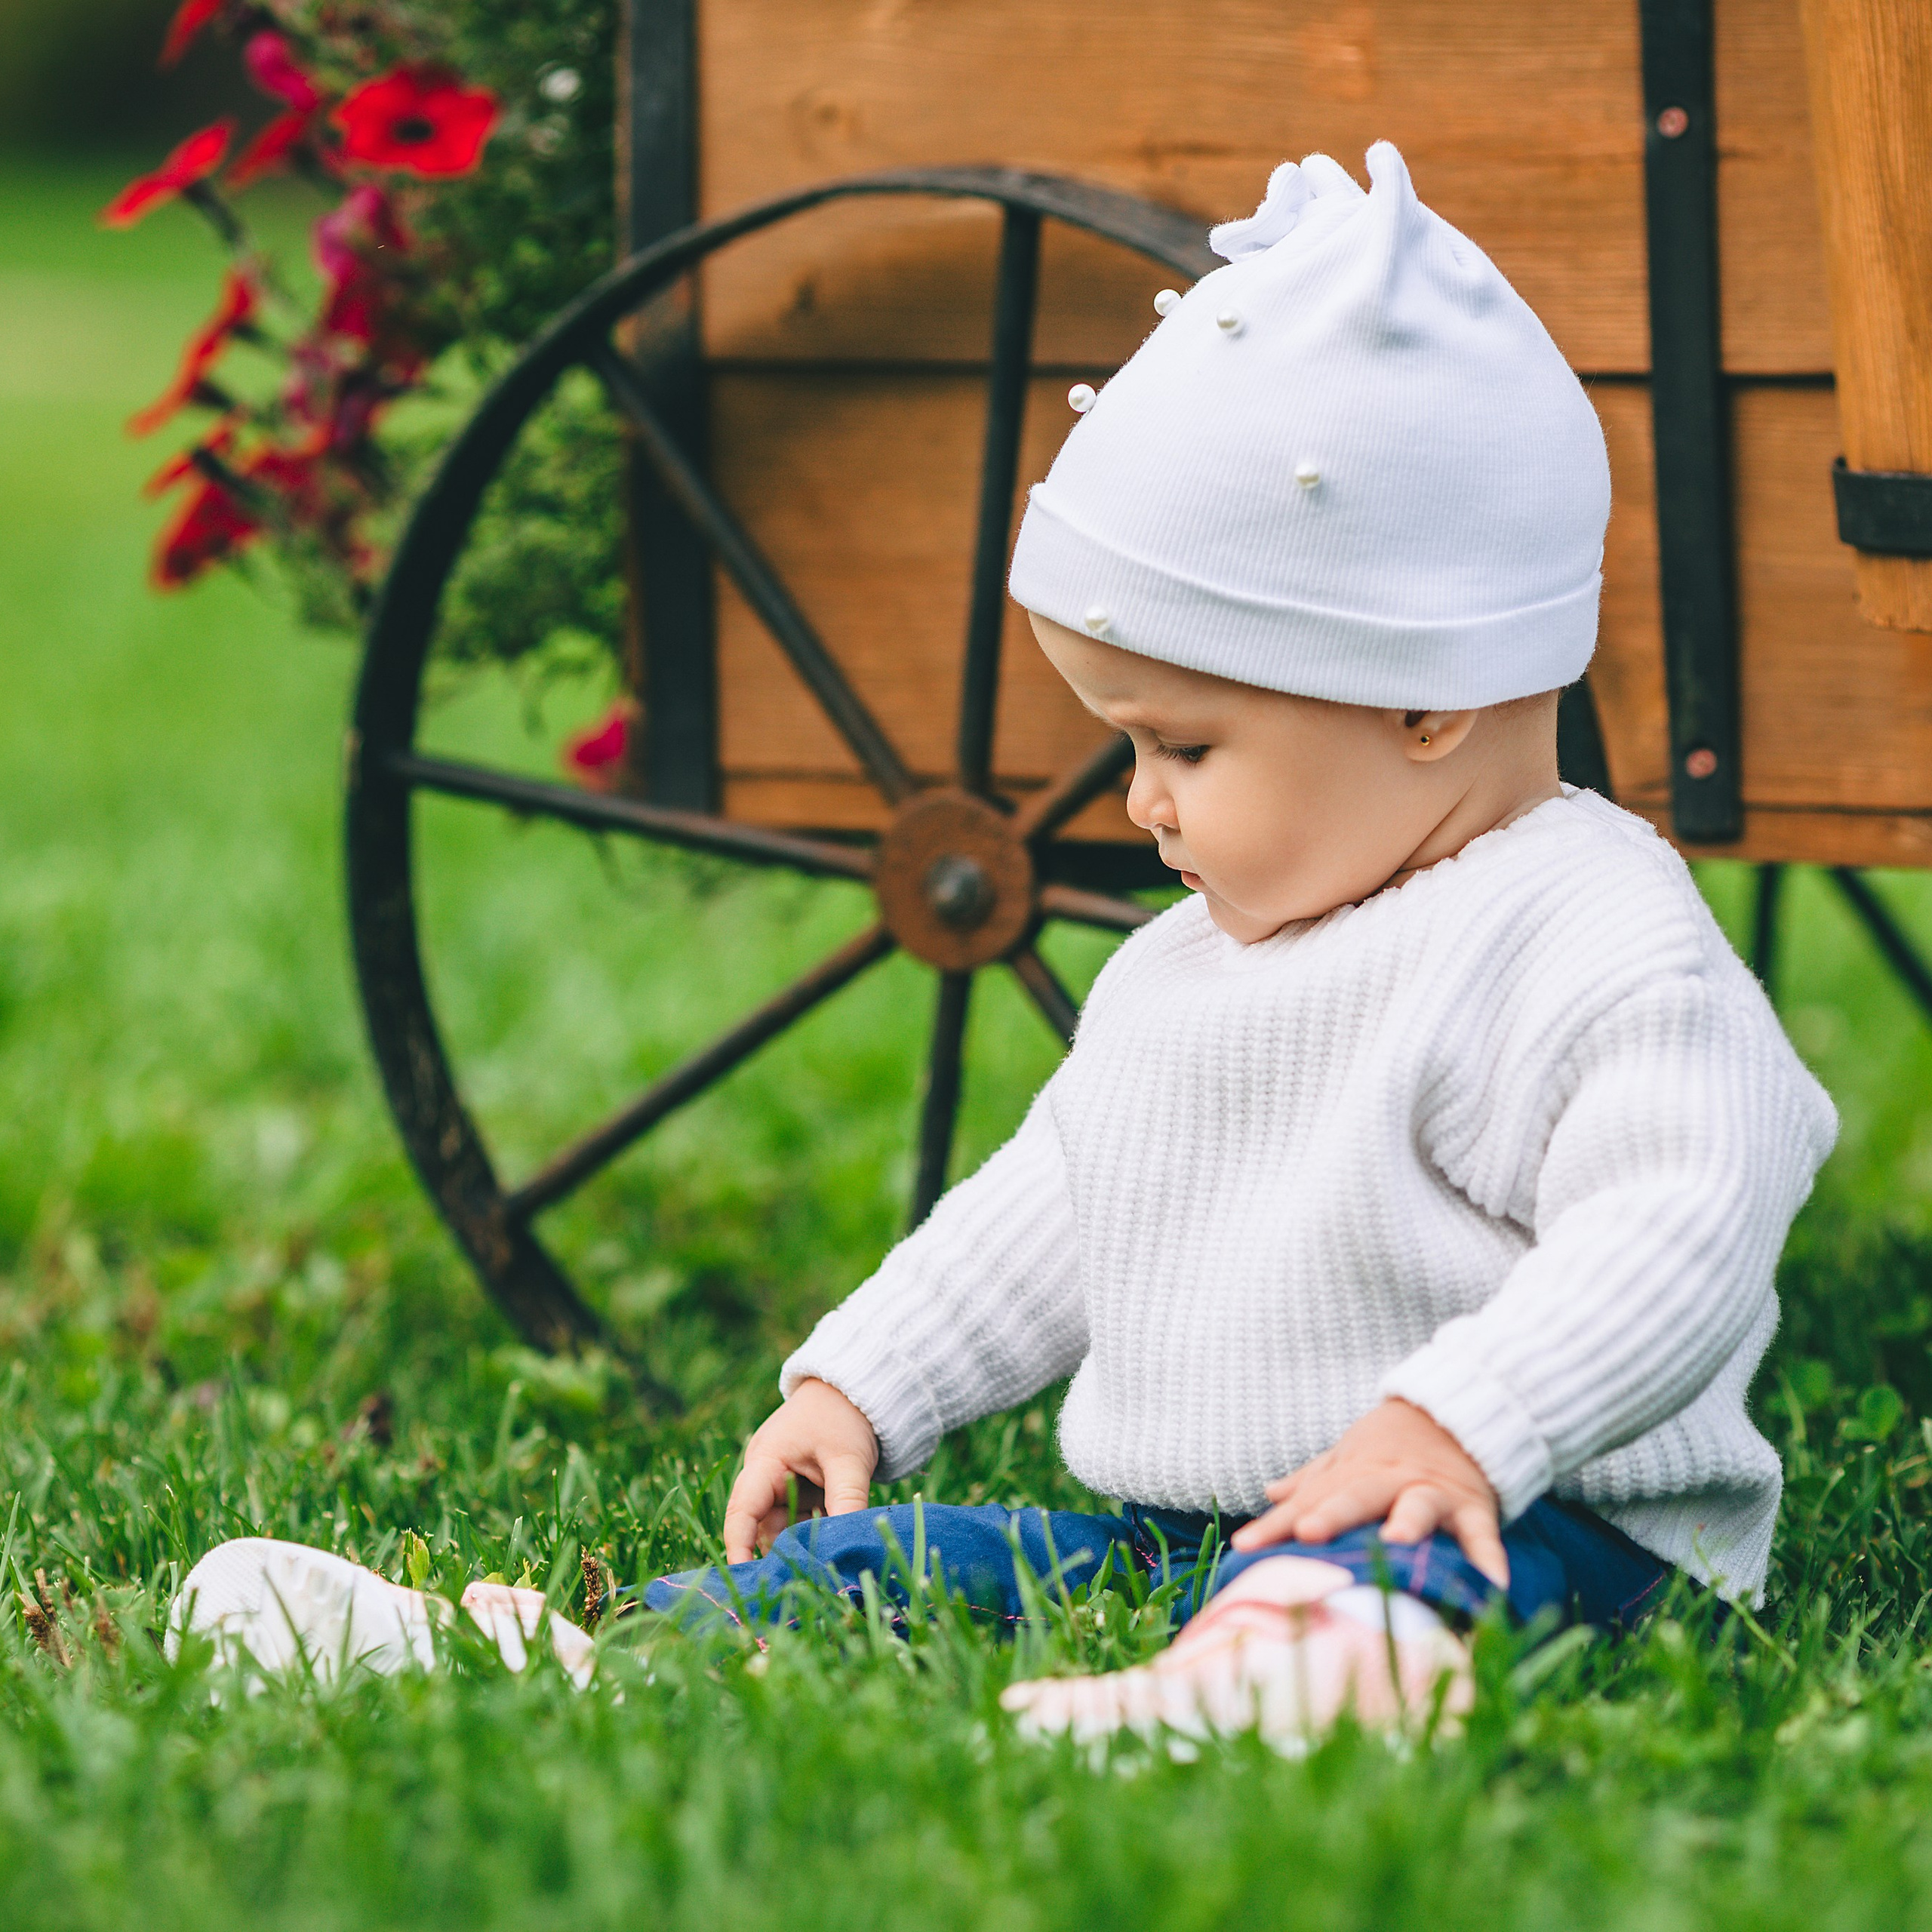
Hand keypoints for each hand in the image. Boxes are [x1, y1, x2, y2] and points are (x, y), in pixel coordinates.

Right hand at [722, 1378, 878, 1562]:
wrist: (855, 1389)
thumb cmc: (845, 1417)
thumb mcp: (849, 1461)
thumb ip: (847, 1502)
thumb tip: (847, 1547)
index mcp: (766, 1461)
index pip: (742, 1513)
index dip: (740, 1548)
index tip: (746, 1580)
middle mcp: (765, 1475)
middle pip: (763, 1526)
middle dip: (782, 1552)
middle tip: (806, 1579)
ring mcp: (780, 1483)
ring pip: (784, 1527)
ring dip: (803, 1542)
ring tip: (826, 1561)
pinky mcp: (797, 1489)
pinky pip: (799, 1520)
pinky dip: (813, 1531)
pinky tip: (832, 1540)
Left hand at [1229, 1398, 1508, 1586]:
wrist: (1456, 1413)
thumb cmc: (1392, 1447)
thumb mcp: (1348, 1457)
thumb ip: (1311, 1480)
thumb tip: (1268, 1494)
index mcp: (1353, 1475)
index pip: (1308, 1502)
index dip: (1276, 1524)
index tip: (1246, 1546)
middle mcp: (1388, 1483)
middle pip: (1355, 1496)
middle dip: (1331, 1514)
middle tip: (1307, 1533)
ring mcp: (1432, 1494)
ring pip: (1417, 1506)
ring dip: (1407, 1522)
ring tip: (1395, 1542)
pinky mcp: (1473, 1508)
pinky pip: (1481, 1534)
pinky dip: (1488, 1558)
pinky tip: (1493, 1585)